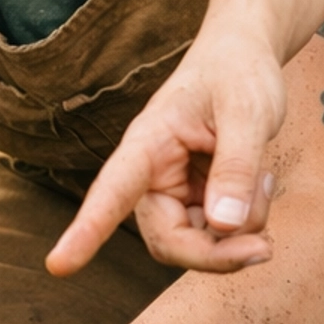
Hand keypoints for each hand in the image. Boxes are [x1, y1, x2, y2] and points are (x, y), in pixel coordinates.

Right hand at [47, 28, 286, 275]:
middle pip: (169, 242)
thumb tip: (223, 225)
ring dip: (239, 234)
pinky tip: (261, 185)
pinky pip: (217, 237)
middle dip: (216, 253)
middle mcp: (151, 175)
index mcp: (147, 143)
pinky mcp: (196, 201)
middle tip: (265, 248)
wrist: (242, 58)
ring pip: (197, 246)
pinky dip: (246, 225)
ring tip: (265, 181)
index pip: (111, 191)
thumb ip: (237, 167)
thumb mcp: (247, 112)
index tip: (57, 265)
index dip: (86, 231)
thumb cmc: (237, 74)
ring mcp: (174, 192)